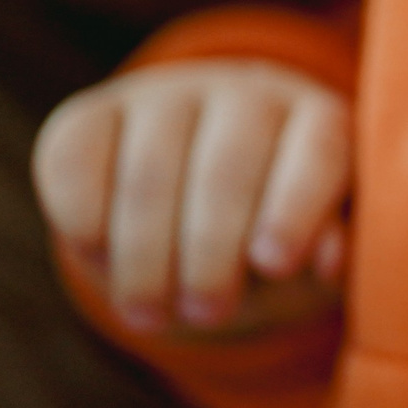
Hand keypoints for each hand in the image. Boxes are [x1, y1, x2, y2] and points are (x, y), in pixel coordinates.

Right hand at [34, 60, 350, 336]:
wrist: (198, 205)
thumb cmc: (274, 234)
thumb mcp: (314, 252)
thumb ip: (330, 248)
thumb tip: (330, 261)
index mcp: (319, 119)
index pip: (317, 152)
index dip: (295, 207)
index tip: (275, 265)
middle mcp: (246, 93)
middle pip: (227, 168)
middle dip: (211, 252)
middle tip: (207, 314)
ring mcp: (167, 96)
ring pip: (150, 173)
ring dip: (146, 255)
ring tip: (150, 313)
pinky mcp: (93, 113)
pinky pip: (77, 161)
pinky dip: (85, 218)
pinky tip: (97, 256)